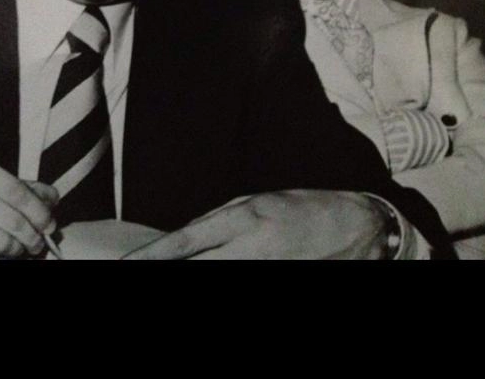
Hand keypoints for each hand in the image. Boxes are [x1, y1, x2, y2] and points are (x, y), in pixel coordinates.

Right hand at [0, 153, 58, 258]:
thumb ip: (24, 187)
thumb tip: (52, 198)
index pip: (14, 190)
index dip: (37, 209)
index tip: (50, 222)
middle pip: (9, 216)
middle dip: (31, 232)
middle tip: (43, 239)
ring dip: (19, 246)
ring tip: (29, 247)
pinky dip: (3, 252)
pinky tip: (11, 250)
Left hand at [121, 189, 388, 259]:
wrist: (357, 230)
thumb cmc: (304, 209)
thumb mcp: (257, 202)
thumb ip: (219, 222)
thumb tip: (184, 241)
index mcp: (246, 219)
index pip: (187, 240)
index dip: (154, 255)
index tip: (127, 263)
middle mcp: (252, 249)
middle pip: (197, 267)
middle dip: (167, 268)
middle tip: (137, 268)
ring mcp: (265, 270)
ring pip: (215, 278)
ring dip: (194, 273)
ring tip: (171, 267)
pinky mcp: (274, 281)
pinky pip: (237, 283)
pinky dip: (220, 275)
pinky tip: (211, 268)